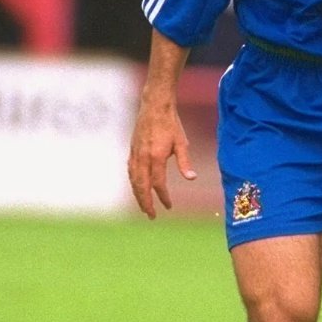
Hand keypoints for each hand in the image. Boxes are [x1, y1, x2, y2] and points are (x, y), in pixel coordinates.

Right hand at [127, 99, 195, 218]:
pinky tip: (137, 189)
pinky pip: (130, 171)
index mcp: (156, 157)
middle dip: (146, 203)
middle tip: (151, 216)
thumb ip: (185, 162)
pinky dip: (133, 183)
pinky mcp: (132, 150)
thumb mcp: (181, 143)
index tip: (169, 206)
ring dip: (138, 196)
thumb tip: (192, 179)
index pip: (158, 184)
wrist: (154, 106)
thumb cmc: (171, 124)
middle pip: (141, 186)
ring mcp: (135, 154)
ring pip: (133, 181)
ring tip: (144, 207)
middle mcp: (142, 158)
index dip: (163, 197)